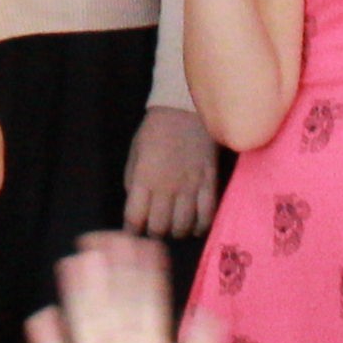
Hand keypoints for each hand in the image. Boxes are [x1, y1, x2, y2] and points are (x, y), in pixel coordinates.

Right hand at [25, 234, 216, 342]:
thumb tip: (206, 312)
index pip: (145, 302)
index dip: (143, 273)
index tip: (140, 243)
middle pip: (113, 306)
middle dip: (108, 273)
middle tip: (101, 239)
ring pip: (87, 326)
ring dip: (81, 297)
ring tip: (75, 264)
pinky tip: (43, 318)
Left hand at [120, 104, 220, 241]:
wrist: (185, 109)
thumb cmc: (156, 130)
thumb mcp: (135, 152)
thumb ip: (133, 180)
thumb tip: (136, 205)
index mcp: (144, 178)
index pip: (135, 218)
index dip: (133, 229)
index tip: (134, 229)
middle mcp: (166, 187)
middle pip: (159, 228)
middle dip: (155, 232)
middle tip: (156, 227)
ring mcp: (189, 186)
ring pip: (183, 226)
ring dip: (177, 231)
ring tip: (175, 226)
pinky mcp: (209, 183)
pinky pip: (207, 214)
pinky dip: (200, 226)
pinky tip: (196, 226)